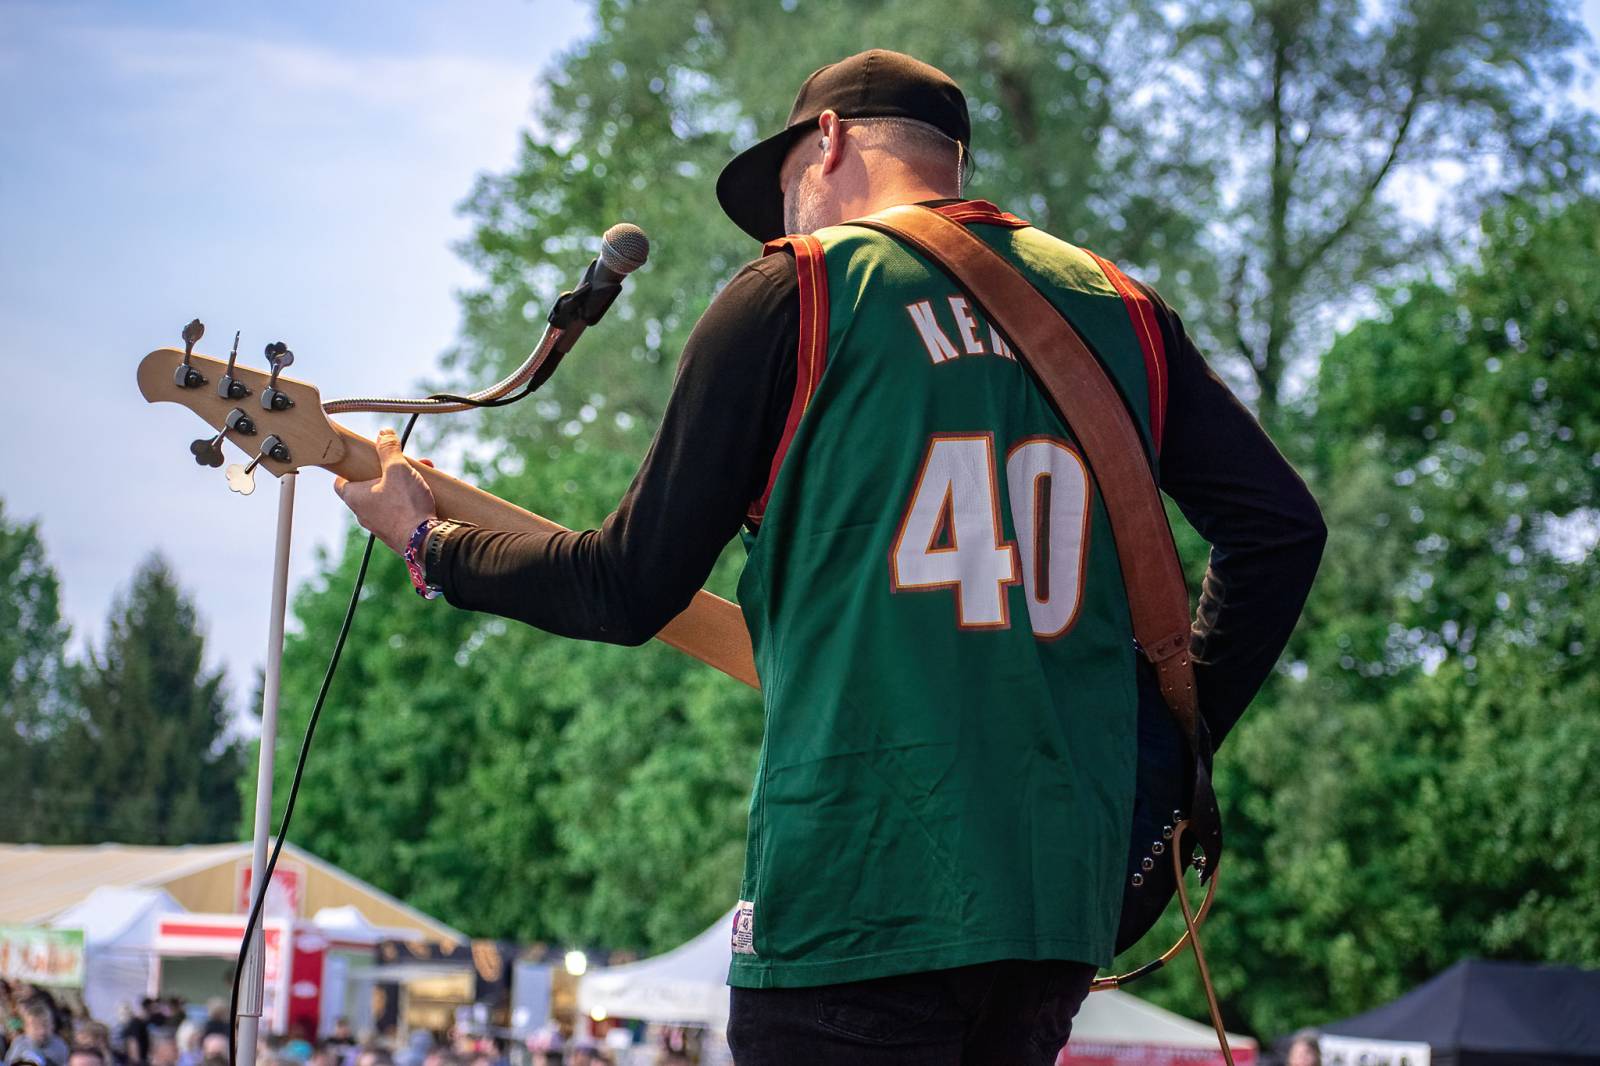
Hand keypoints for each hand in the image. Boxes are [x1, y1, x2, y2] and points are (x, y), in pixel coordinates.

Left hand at [334, 427, 436, 552]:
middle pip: (367, 488)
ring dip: (400, 488)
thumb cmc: (406, 505)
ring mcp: (378, 526)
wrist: (425, 541)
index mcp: (355, 497)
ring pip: (385, 500)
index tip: (363, 462)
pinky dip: (407, 503)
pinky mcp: (395, 535)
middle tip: (401, 466)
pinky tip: (424, 497)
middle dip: (386, 474)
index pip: (340, 482)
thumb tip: (383, 433)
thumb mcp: (398, 469)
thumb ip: (389, 449)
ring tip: (420, 479)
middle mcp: (362, 514)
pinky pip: (397, 514)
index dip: (349, 470)